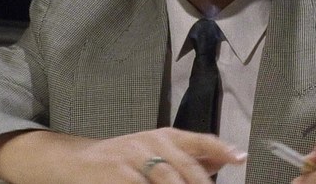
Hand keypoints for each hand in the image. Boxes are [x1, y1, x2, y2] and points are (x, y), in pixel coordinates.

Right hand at [0, 127, 245, 183]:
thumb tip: (223, 160)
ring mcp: (132, 157)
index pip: (199, 140)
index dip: (220, 149)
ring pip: (167, 180)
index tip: (239, 158)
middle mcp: (151, 142)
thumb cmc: (122, 159)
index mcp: (166, 136)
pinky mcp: (116, 173)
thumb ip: (189, 156)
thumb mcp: (157, 151)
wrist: (76, 162)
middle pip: (186, 169)